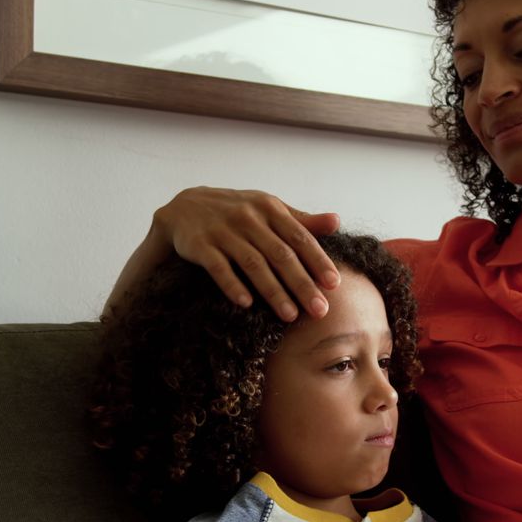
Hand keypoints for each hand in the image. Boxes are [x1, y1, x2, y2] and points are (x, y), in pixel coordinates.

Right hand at [108, 187, 340, 321]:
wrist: (184, 206)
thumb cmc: (237, 212)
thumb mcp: (268, 209)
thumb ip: (301, 220)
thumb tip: (337, 221)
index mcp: (269, 208)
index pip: (299, 237)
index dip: (318, 261)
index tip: (334, 285)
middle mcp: (248, 217)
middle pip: (280, 254)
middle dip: (302, 283)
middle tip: (319, 310)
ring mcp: (223, 230)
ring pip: (253, 263)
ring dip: (273, 291)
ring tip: (290, 315)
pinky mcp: (200, 244)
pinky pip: (218, 267)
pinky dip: (232, 285)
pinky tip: (246, 304)